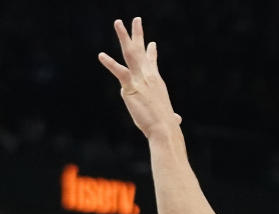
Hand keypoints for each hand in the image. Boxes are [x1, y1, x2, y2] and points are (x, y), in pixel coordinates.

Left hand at [98, 17, 181, 139]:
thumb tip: (177, 120)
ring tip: (118, 22)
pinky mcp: (131, 88)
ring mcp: (140, 79)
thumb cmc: (165, 126)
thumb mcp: (168, 117)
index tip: (152, 43)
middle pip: (141, 50)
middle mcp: (149, 76)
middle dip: (138, 34)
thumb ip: (172, 117)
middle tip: (136, 19)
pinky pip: (119, 72)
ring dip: (124, 36)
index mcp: (155, 81)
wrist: (164, 128)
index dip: (151, 52)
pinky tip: (101, 55)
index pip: (152, 63)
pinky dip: (110, 63)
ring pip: (130, 53)